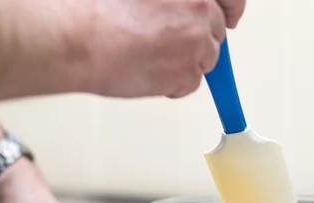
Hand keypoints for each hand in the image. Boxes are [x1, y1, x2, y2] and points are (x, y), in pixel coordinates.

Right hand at [81, 0, 246, 98]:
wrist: (82, 39)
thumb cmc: (102, 10)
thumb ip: (176, 1)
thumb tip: (184, 13)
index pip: (231, 0)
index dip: (230, 11)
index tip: (228, 19)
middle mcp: (201, 12)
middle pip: (215, 34)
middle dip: (197, 40)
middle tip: (167, 44)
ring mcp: (197, 43)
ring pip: (205, 60)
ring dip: (184, 62)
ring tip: (150, 57)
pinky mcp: (188, 73)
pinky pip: (190, 83)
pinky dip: (173, 83)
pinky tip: (148, 72)